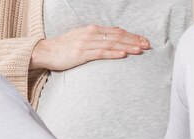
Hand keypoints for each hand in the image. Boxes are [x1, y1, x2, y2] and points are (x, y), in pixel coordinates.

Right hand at [30, 25, 150, 70]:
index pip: (117, 31)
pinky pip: (101, 53)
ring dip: (127, 46)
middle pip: (117, 36)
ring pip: (112, 44)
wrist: (46, 51)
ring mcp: (86, 43)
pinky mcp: (81, 53)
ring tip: (140, 50)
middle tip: (147, 45)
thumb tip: (112, 42)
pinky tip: (123, 54)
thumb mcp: (82, 39)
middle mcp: (91, 33)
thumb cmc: (65, 47)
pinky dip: (113, 53)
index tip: (143, 40)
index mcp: (93, 29)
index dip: (131, 35)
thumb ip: (97, 39)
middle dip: (134, 40)